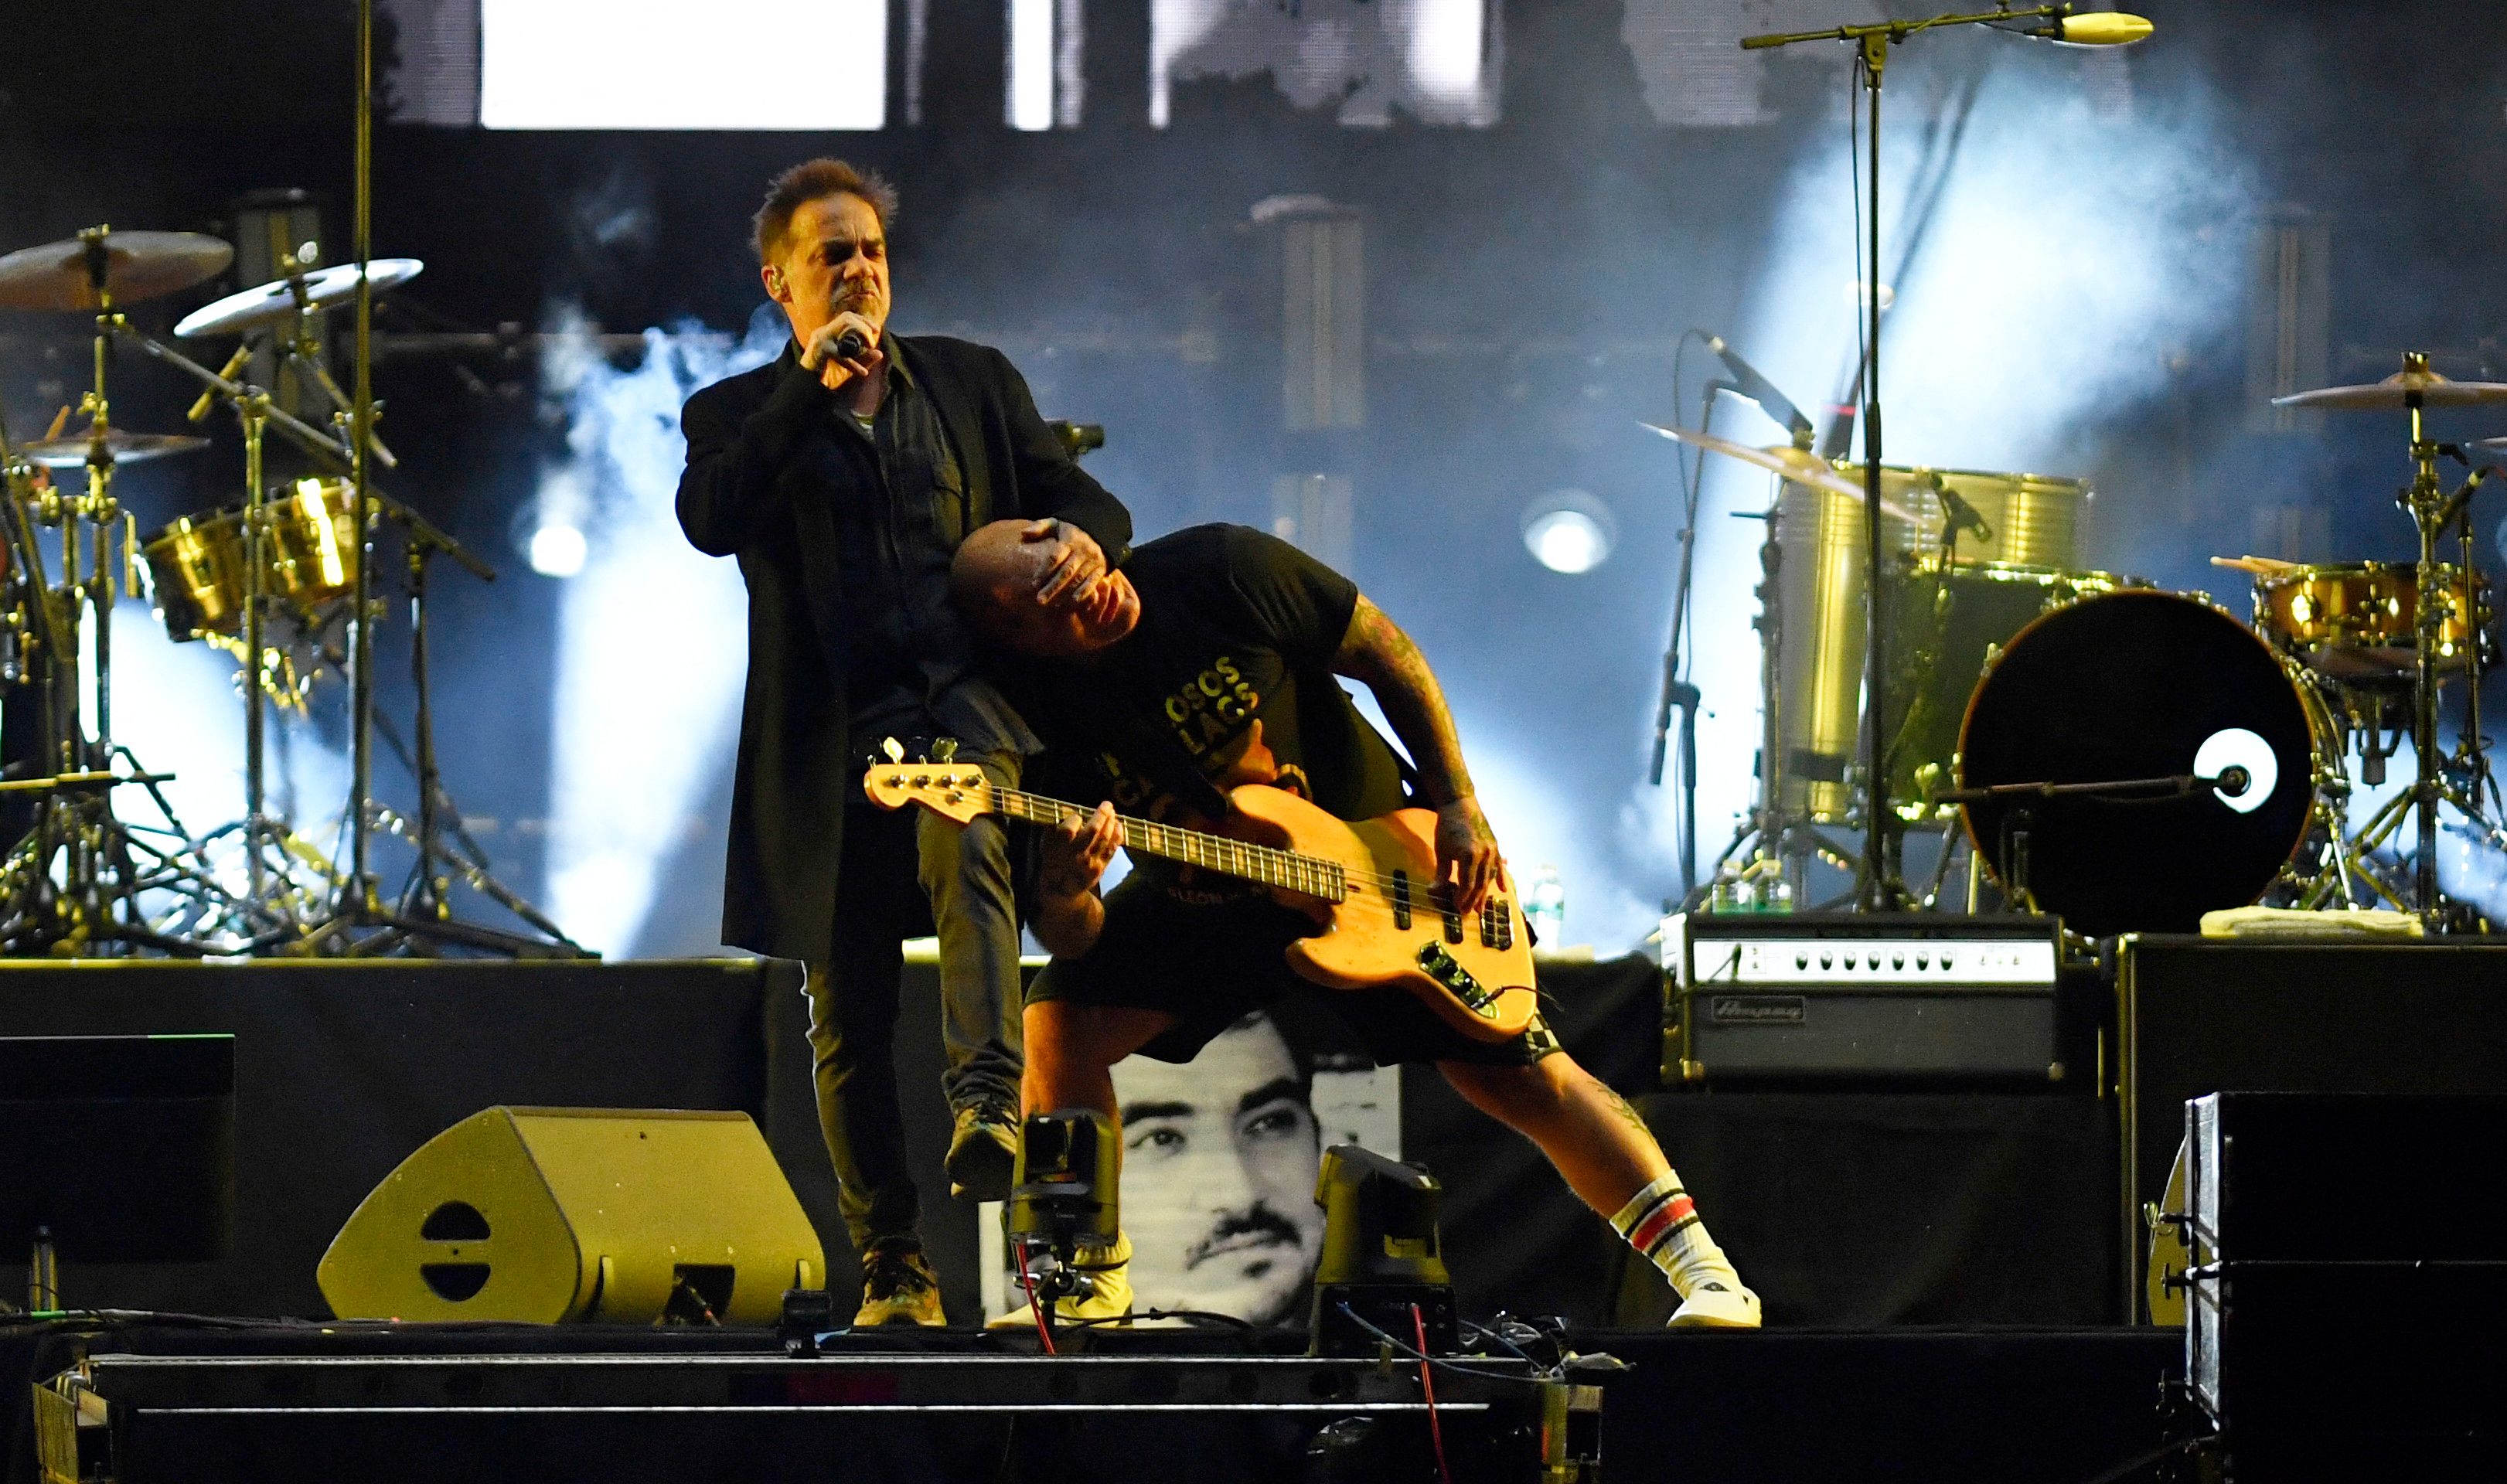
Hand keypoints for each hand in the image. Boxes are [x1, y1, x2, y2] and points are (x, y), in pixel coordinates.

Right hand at [800, 311, 883, 389]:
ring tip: (869, 348)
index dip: (863, 320)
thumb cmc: (826, 377)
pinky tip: (862, 372)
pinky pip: (839, 353)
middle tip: (873, 341)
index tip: (876, 329)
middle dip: (864, 325)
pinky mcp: (819, 351)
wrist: (806, 387)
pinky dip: (853, 363)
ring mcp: (819, 340)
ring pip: (844, 327)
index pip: (847, 316)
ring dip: (860, 333)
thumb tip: (880, 353)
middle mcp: (822, 333)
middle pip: (846, 317)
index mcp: (827, 333)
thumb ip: (862, 360)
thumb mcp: (848, 366)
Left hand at [1020, 518, 1106, 606]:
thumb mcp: (1057, 524)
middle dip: (1052, 587)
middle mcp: (1082, 551)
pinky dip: (1083, 593)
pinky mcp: (1101, 569)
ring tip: (1052, 604)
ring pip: (1078, 579)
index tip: (1034, 583)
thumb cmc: (1071, 532)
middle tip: (1040, 600)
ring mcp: (1093, 561)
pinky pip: (1092, 583)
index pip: (1055, 557)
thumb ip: (1040, 527)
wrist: (1101, 532)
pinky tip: (1072, 602)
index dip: (1044, 570)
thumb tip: (1024, 533)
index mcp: (1069, 540)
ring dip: (1065, 593)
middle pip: (1066, 571)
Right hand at [1038, 799, 1120, 899]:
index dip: (1074, 819)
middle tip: (1107, 805)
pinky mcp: (1100, 868)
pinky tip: (1118, 825)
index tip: (1076, 816)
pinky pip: (1112, 850)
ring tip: (1112, 812)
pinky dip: (1117, 836)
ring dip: (1110, 822)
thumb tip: (1066, 809)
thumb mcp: (1047, 843)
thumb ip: (1055, 826)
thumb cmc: (1053, 860)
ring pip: (1104, 838)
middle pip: (1092, 830)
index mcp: (1059, 848)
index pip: (1069, 828)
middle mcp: (1075, 855)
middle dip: (1101, 814)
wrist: (1061, 888)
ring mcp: (1090, 862)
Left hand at [1434, 796, 1505, 915]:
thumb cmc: (1447, 827)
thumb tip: (1434, 892)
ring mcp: (1492, 851)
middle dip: (1473, 901)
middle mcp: (1484, 854)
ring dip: (1485, 894)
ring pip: (1490, 878)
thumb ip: (1441, 873)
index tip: (1456, 908)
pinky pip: (1499, 866)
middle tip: (1467, 914)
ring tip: (1481, 909)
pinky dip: (1502, 879)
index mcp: (1469, 855)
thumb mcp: (1441, 850)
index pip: (1467, 884)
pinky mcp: (1495, 846)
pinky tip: (1503, 890)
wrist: (1460, 804)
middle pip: (1480, 884)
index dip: (1462, 898)